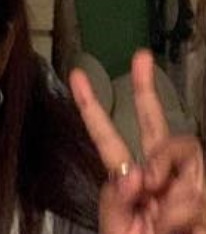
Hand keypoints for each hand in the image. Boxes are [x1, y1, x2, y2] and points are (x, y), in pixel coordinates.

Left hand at [70, 50, 204, 233]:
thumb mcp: (117, 232)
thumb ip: (116, 202)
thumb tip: (136, 173)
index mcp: (130, 186)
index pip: (110, 141)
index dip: (93, 109)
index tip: (79, 75)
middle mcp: (164, 181)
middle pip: (157, 128)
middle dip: (147, 90)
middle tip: (140, 56)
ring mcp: (193, 188)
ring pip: (182, 150)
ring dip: (167, 176)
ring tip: (159, 221)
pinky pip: (198, 189)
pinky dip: (183, 209)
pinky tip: (176, 226)